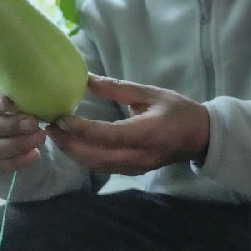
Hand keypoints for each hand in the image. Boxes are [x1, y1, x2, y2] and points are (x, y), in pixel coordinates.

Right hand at [0, 84, 45, 172]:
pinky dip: (18, 161)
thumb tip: (25, 88)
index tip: (10, 103)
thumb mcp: (4, 90)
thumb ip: (10, 89)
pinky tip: (35, 154)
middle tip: (34, 123)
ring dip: (19, 144)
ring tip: (39, 137)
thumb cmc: (4, 102)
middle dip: (13, 125)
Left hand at [46, 73, 209, 174]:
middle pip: (97, 156)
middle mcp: (140, 156)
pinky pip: (102, 167)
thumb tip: (86, 78)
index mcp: (148, 133)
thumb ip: (117, 88)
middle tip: (49, 127)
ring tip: (55, 134)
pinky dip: (83, 157)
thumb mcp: (150, 93)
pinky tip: (71, 144)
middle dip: (69, 144)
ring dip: (73, 152)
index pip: (109, 136)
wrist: (200, 137)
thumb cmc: (178, 110)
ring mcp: (136, 167)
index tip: (62, 118)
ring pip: (96, 165)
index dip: (83, 129)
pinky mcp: (132, 172)